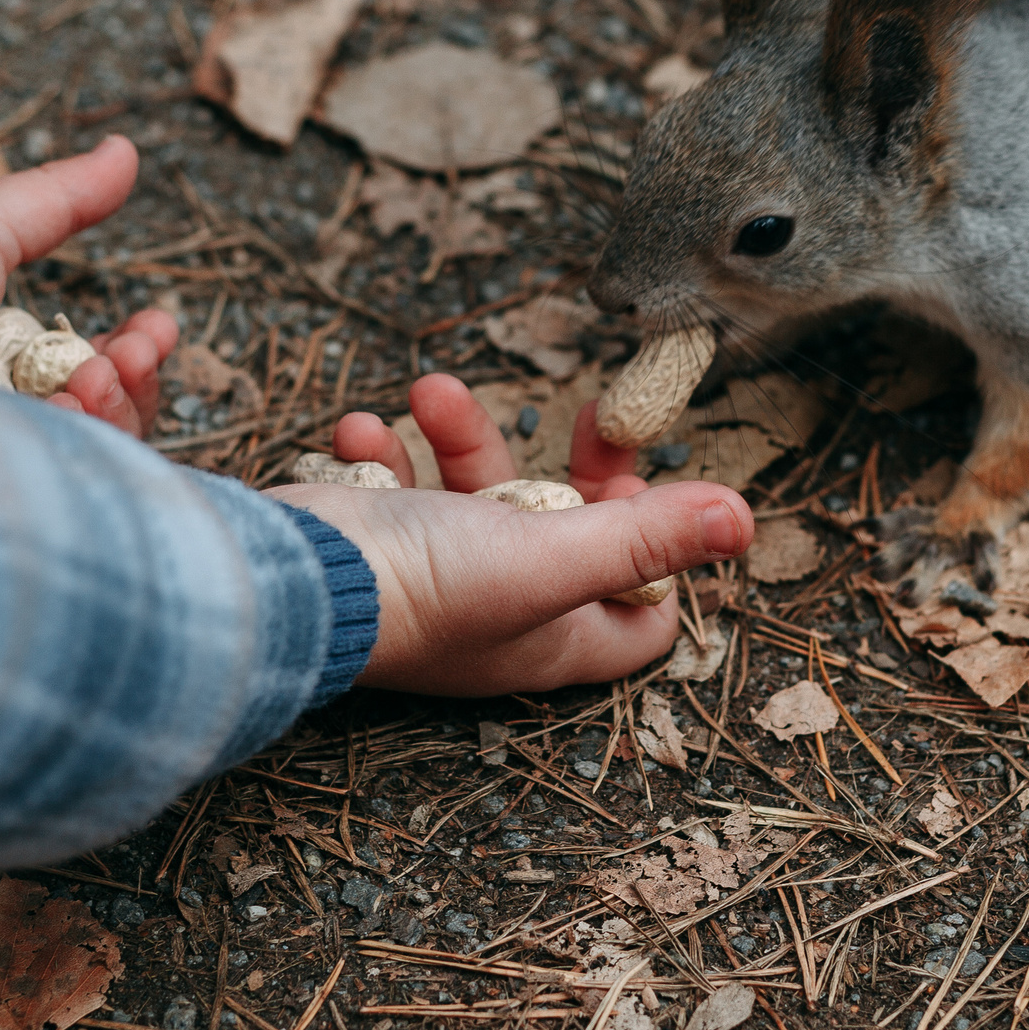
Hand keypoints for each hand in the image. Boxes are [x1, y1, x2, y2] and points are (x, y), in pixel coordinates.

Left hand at [0, 135, 177, 435]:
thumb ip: (55, 200)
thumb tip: (125, 150)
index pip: (83, 373)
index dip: (131, 352)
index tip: (154, 326)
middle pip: (104, 418)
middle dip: (137, 377)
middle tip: (136, 347)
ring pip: (96, 458)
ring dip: (121, 406)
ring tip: (94, 376)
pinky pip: (72, 494)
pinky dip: (88, 444)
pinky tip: (70, 406)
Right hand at [269, 374, 751, 694]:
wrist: (284, 584)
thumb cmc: (420, 587)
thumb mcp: (549, 555)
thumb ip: (645, 536)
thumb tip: (744, 519)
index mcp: (555, 636)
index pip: (644, 616)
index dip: (658, 552)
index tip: (641, 485)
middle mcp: (503, 614)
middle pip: (568, 534)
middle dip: (564, 465)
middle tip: (584, 412)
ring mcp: (439, 580)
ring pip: (478, 494)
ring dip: (459, 434)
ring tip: (428, 392)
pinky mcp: (382, 546)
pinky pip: (403, 487)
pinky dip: (389, 451)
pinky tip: (363, 432)